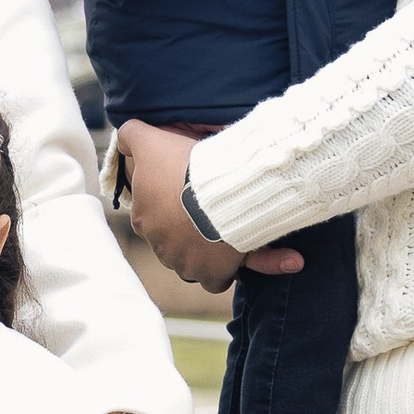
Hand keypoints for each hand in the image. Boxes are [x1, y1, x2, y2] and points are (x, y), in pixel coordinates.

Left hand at [115, 119, 303, 291]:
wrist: (221, 191)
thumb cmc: (184, 166)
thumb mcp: (150, 142)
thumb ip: (132, 136)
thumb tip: (126, 137)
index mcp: (143, 218)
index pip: (154, 212)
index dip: (173, 199)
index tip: (191, 186)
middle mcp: (161, 247)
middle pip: (177, 238)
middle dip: (193, 226)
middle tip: (216, 205)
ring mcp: (187, 265)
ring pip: (201, 258)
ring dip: (218, 248)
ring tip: (240, 228)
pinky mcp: (213, 275)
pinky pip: (228, 277)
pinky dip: (262, 266)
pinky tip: (288, 257)